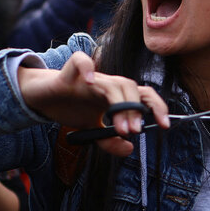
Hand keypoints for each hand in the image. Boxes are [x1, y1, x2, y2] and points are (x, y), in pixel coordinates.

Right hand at [18, 51, 168, 155]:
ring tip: (121, 127)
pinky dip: (87, 68)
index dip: (157, 107)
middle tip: (134, 132)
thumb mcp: (92, 130)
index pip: (143, 95)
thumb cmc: (71, 108)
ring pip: (112, 82)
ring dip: (121, 104)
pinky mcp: (69, 72)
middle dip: (136, 110)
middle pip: (131, 87)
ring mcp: (90, 77)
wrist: (44, 98)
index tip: (165, 126)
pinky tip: (90, 82)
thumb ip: (110, 141)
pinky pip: (80, 62)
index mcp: (116, 95)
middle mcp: (107, 83)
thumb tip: (129, 148)